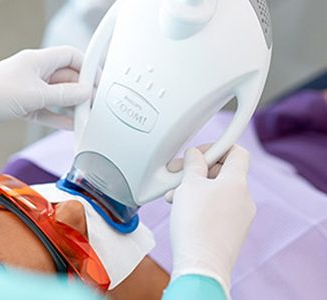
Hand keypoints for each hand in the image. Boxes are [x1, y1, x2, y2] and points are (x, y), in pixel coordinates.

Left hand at [0, 46, 91, 149]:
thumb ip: (63, 96)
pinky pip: (44, 110)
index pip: (71, 56)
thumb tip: (85, 93)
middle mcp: (32, 72)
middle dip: (80, 91)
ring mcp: (25, 89)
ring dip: (69, 107)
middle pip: (65, 77)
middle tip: (94, 105)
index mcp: (37, 60)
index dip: (88, 68)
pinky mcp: (18, 105)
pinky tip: (68, 126)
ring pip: (55, 96)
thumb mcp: (35, 95)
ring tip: (85, 118)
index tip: (99, 83)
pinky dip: (56, 117)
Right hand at [168, 146, 255, 296]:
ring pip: (218, 192)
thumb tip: (196, 155)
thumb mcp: (189, 185)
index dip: (216, 148)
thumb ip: (194, 165)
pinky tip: (184, 213)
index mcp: (237, 182)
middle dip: (199, 171)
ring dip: (196, 189)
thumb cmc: (196, 225)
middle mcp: (244, 198)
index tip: (197, 154)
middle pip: (224, 172)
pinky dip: (202, 206)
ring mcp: (240, 217)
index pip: (236, 151)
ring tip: (175, 198)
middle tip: (179, 176)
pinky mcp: (232, 232)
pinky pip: (218, 210)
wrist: (201, 265)